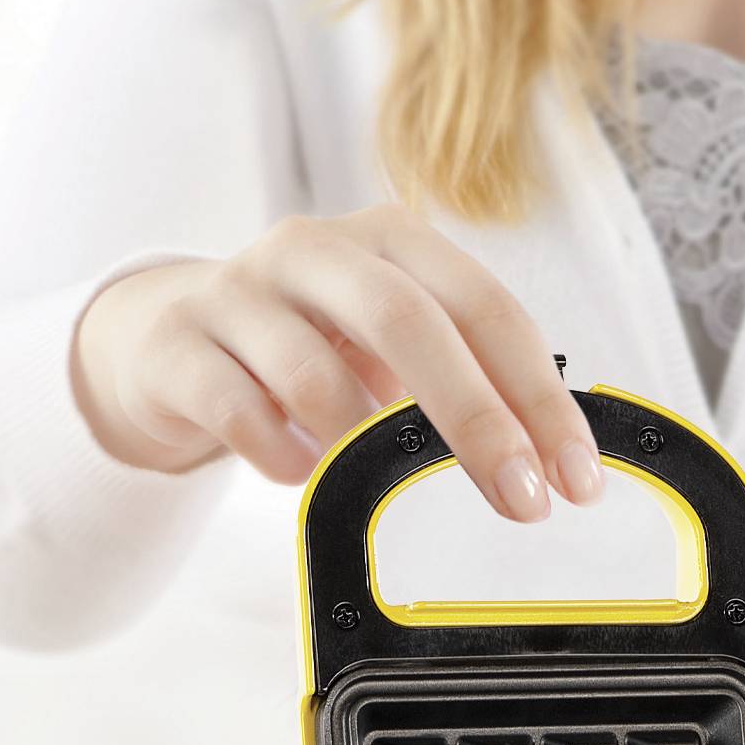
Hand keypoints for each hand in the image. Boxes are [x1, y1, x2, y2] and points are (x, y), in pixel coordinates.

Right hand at [70, 206, 602, 519]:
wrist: (168, 341)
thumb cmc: (310, 347)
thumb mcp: (394, 347)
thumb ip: (466, 380)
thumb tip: (550, 462)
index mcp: (391, 242)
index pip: (486, 309)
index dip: (540, 397)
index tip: (576, 478)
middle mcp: (315, 249)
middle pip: (410, 323)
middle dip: (478, 421)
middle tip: (522, 501)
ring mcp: (238, 291)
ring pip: (316, 377)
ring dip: (361, 447)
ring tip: (376, 482)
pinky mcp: (176, 344)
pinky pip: (240, 413)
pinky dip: (284, 458)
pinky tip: (299, 471)